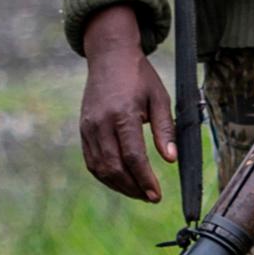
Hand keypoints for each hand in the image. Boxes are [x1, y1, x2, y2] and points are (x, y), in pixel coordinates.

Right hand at [77, 3, 174, 203]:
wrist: (109, 56)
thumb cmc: (139, 76)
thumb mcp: (159, 98)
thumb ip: (165, 129)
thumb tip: (170, 159)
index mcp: (122, 114)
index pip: (133, 157)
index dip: (145, 180)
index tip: (157, 195)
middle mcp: (101, 123)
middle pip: (114, 167)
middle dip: (133, 188)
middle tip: (150, 197)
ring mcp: (89, 127)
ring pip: (100, 168)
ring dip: (119, 185)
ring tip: (138, 193)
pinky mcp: (83, 130)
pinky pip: (92, 161)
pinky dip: (106, 175)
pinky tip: (122, 180)